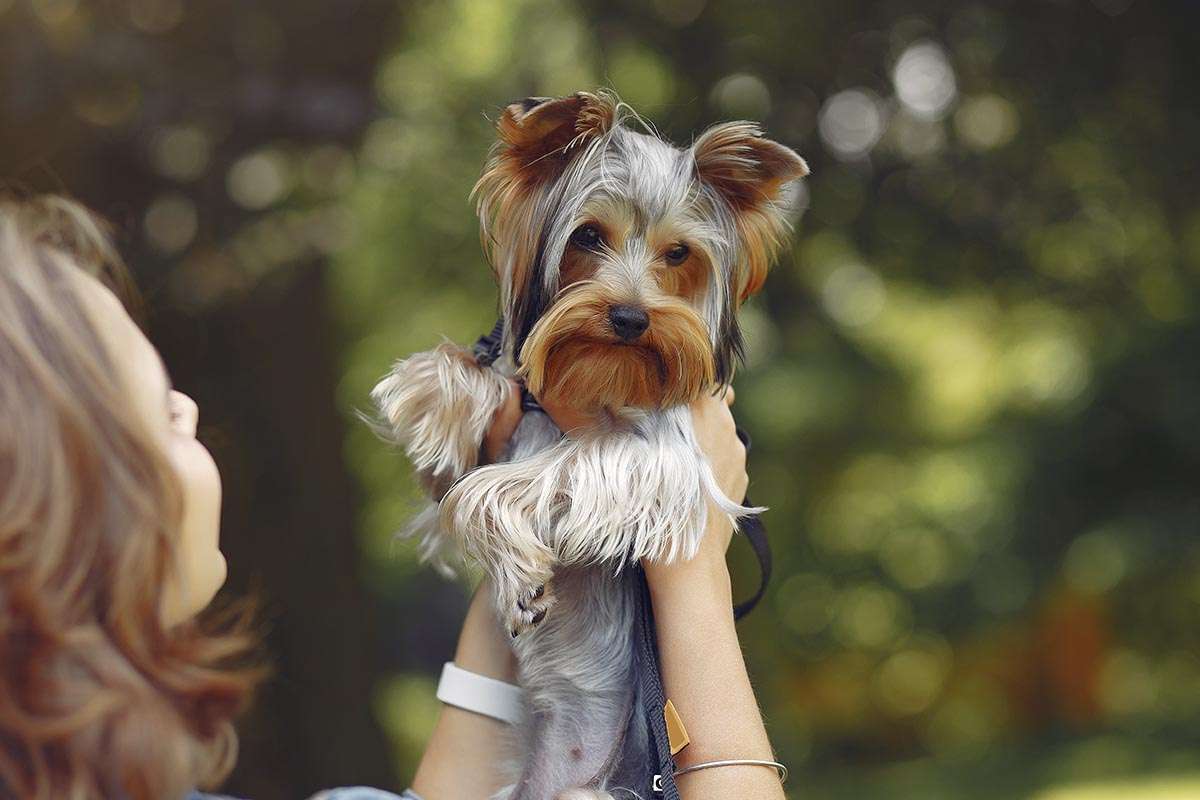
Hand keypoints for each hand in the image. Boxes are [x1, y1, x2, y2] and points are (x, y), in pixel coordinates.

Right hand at [482, 383, 747, 576]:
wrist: (688, 566)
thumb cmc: (650, 511)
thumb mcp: (615, 459)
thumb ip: (590, 419)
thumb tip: (555, 389)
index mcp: (700, 412)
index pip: (690, 372)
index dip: (668, 373)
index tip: (649, 379)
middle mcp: (725, 428)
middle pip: (704, 397)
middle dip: (681, 401)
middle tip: (652, 411)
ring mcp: (738, 455)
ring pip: (716, 426)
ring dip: (695, 429)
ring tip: (666, 444)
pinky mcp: (739, 479)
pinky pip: (723, 454)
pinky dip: (706, 455)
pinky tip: (682, 471)